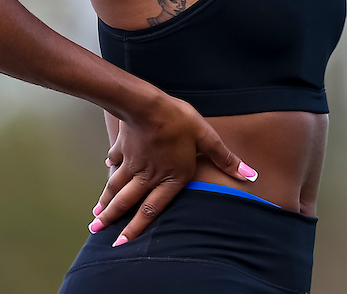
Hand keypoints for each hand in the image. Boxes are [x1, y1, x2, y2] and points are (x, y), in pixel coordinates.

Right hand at [88, 96, 257, 244]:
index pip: (152, 209)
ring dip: (106, 201)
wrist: (145, 104)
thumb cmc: (177, 120)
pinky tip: (107, 168)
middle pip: (127, 201)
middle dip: (113, 218)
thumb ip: (225, 158)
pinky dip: (110, 167)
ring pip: (116, 186)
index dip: (137, 228)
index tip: (122, 242)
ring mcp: (132, 162)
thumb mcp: (205, 137)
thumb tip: (251, 175)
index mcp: (170, 177)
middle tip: (97, 230)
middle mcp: (147, 175)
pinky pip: (115, 160)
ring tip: (95, 214)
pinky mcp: (122, 147)